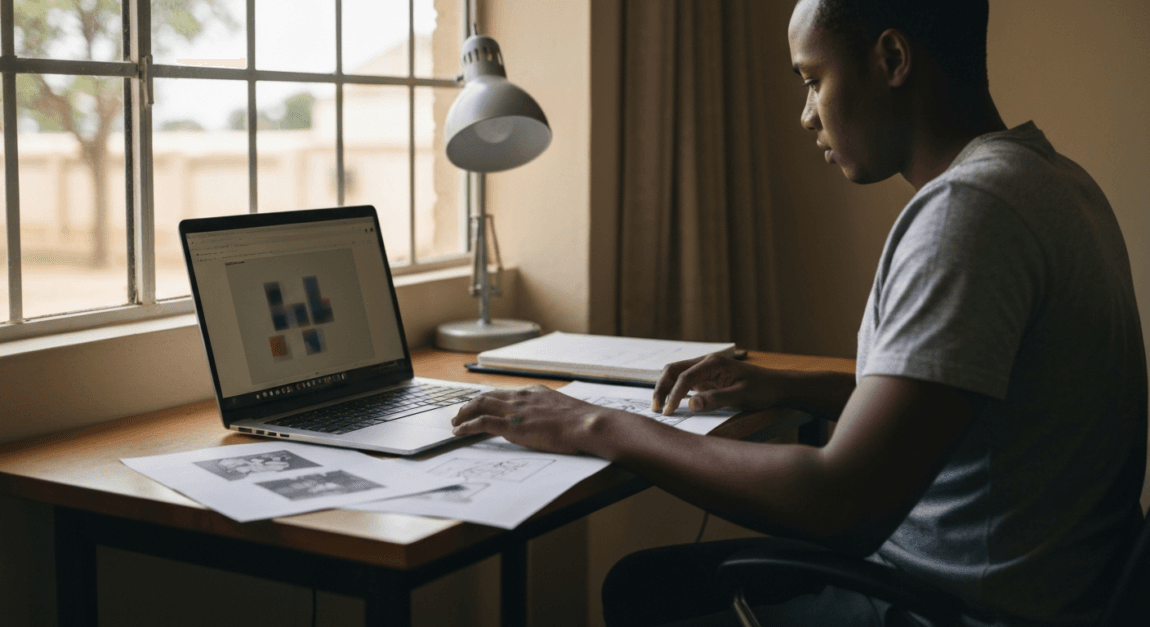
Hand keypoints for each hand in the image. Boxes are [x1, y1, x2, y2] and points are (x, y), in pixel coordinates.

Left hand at [451, 385, 615, 455]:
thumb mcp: (563, 410)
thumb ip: (548, 413)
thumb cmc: (582, 421)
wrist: (586, 424)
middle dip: (471, 404)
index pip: (505, 393)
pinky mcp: (512, 426)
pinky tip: (459, 431)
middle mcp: (521, 397)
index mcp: (534, 393)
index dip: (489, 399)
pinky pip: (481, 423)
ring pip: (480, 405)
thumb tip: (545, 422)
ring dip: (464, 413)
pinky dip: (466, 426)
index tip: (482, 404)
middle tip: (461, 412)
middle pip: (488, 396)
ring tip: (455, 422)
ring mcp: (515, 411)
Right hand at [653, 354, 786, 414]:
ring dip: (665, 388)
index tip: (669, 411)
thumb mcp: (741, 396)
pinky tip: (671, 403)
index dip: (674, 395)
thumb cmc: (761, 389)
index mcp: (713, 363)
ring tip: (659, 407)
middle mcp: (706, 363)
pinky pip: (684, 382)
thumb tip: (691, 405)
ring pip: (676, 374)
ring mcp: (705, 370)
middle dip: (661, 388)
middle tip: (656, 408)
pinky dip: (674, 391)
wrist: (775, 386)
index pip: (685, 377)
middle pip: (674, 370)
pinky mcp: (706, 379)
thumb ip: (716, 399)